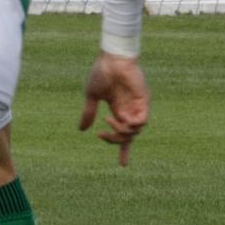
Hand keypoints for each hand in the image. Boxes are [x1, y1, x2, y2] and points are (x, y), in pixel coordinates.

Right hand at [79, 52, 149, 166]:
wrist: (112, 59)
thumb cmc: (101, 73)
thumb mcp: (92, 96)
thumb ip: (88, 112)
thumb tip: (81, 129)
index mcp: (118, 110)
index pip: (124, 135)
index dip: (123, 150)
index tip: (123, 166)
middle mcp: (129, 111)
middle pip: (128, 137)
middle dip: (115, 140)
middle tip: (101, 134)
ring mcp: (137, 107)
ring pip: (135, 131)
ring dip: (121, 132)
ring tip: (109, 121)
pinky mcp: (143, 102)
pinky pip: (141, 122)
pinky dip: (131, 125)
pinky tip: (119, 118)